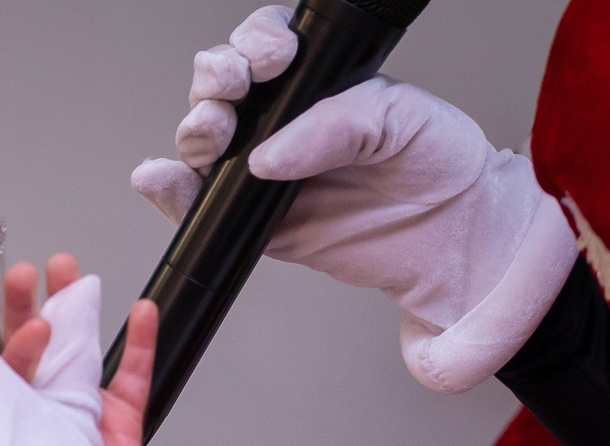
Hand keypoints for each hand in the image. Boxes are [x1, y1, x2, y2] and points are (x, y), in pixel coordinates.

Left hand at [3, 264, 152, 445]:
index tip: (26, 323)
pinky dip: (141, 346)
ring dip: (76, 312)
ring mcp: (80, 422)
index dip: (11, 346)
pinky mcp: (120, 431)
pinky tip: (142, 312)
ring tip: (71, 274)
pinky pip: (133, 382)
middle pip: (28, 355)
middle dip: (28, 308)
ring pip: (76, 356)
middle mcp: (37, 423)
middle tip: (30, 274)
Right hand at [129, 7, 577, 392]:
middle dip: (216, 82)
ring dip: (194, 130)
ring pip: (202, 140)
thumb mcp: (397, 120)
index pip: (264, 45)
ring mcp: (260, 171)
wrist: (449, 237)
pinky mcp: (251, 221)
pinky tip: (159, 177)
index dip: (255, 43)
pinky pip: (197, 205)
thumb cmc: (434, 164)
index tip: (272, 59)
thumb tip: (268, 156)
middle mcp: (279, 122)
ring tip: (212, 134)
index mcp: (314, 82)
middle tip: (234, 91)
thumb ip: (334, 126)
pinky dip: (168, 192)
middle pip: (219, 88)